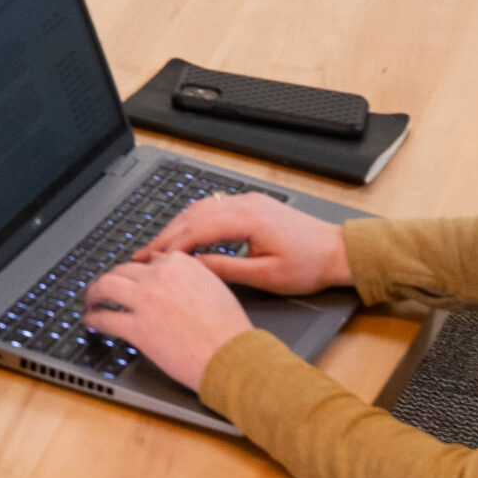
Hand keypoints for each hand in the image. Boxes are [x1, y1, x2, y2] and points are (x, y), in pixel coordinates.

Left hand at [80, 251, 257, 392]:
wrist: (231, 356)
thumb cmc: (229, 329)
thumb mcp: (214, 288)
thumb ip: (191, 278)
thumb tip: (174, 283)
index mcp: (182, 263)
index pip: (150, 260)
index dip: (138, 273)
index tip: (133, 280)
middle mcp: (161, 275)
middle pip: (124, 269)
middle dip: (112, 278)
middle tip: (105, 288)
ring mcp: (146, 299)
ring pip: (106, 285)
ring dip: (94, 293)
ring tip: (90, 301)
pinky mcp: (136, 327)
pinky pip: (105, 317)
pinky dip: (93, 318)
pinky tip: (91, 321)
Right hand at [137, 192, 352, 294]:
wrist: (336, 251)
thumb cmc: (307, 266)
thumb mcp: (265, 275)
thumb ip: (226, 268)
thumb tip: (194, 268)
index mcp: (247, 218)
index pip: (197, 230)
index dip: (170, 246)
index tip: (150, 262)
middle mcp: (245, 203)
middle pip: (194, 215)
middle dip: (166, 235)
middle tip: (142, 255)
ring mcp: (248, 201)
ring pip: (202, 208)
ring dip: (177, 226)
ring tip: (156, 247)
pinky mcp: (252, 205)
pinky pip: (214, 208)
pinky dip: (194, 221)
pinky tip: (183, 235)